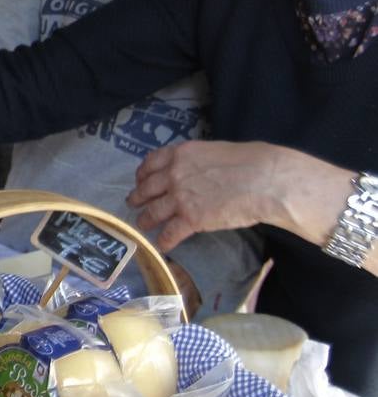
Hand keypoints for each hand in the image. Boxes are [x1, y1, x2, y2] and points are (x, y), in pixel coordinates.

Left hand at [128, 140, 332, 252]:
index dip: (142, 174)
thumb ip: (197, 161)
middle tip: (133, 203)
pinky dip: (164, 241)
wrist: (264, 180)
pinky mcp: (190, 219)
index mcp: (181, 154)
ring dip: (145, 220)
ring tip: (142, 225)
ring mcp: (180, 197)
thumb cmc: (250, 162)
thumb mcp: (215, 151)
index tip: (140, 180)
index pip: (150, 163)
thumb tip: (197, 169)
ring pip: (153, 212)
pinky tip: (162, 245)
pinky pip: (170, 232)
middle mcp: (174, 174)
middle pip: (146, 188)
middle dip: (137, 197)